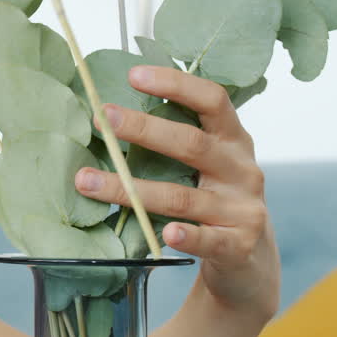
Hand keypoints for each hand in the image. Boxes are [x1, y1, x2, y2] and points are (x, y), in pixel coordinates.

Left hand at [73, 66, 280, 322]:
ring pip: (182, 197)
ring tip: (86, 181)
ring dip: (131, 189)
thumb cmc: (213, 201)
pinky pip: (209, 240)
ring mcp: (243, 208)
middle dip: (144, 129)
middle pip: (192, 143)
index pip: (212, 100)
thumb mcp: (206, 164)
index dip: (176, 84)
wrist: (249, 261)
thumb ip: (176, 140)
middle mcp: (242, 169)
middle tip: (104, 120)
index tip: (134, 75)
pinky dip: (187, 236)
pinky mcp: (239, 246)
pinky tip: (166, 234)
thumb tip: (111, 114)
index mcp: (233, 140)